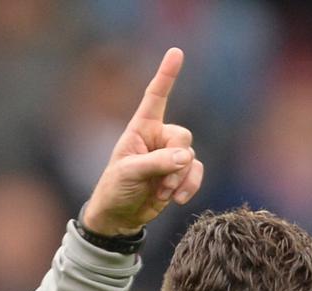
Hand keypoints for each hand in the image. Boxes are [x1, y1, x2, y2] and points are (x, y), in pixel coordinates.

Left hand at [82, 47, 203, 236]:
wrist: (119, 217)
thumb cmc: (115, 189)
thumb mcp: (129, 173)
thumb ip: (157, 163)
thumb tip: (186, 157)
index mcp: (141, 129)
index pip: (155, 97)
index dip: (166, 75)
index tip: (176, 52)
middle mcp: (158, 139)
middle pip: (182, 137)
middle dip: (175, 161)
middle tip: (159, 183)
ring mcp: (169, 157)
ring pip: (191, 158)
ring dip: (180, 179)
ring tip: (162, 194)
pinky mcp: (178, 176)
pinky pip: (196, 173)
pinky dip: (190, 186)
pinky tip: (177, 200)